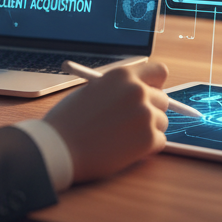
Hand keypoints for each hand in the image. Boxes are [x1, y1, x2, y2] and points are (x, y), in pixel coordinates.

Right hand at [43, 62, 169, 183]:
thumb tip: (143, 94)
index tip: (151, 93)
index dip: (155, 84)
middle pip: (163, 100)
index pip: (159, 72)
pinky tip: (125, 149)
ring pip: (162, 122)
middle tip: (132, 123)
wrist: (58, 147)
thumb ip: (119, 89)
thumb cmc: (69, 120)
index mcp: (124, 75)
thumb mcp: (94, 90)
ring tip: (122, 138)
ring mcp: (145, 115)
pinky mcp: (148, 139)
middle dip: (151, 111)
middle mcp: (138, 91)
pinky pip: (160, 141)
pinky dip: (147, 148)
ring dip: (149, 130)